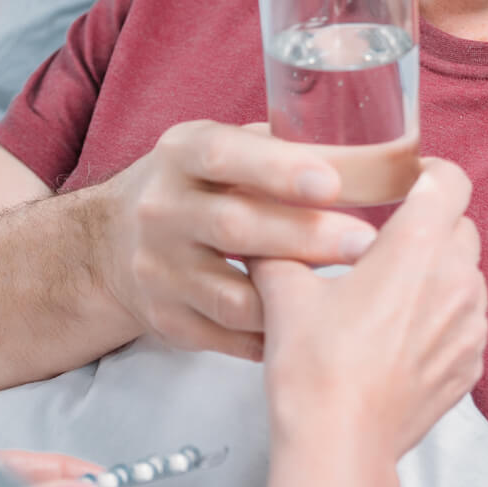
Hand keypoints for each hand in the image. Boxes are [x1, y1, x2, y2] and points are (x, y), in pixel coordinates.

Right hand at [98, 120, 380, 360]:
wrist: (113, 242)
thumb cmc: (199, 186)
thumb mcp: (224, 150)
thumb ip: (283, 149)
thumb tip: (374, 155)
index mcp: (182, 154)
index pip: (226, 156)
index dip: (279, 169)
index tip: (333, 183)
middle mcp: (162, 210)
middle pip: (235, 227)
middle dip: (306, 237)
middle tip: (366, 244)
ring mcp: (159, 270)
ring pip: (232, 295)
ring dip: (295, 299)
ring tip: (352, 297)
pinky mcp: (166, 319)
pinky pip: (228, 336)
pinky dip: (273, 337)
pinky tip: (314, 331)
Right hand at [251, 157, 487, 464]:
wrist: (339, 443)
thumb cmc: (315, 366)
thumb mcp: (284, 292)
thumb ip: (281, 248)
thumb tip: (266, 234)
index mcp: (418, 245)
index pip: (451, 180)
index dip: (429, 174)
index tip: (406, 182)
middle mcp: (457, 278)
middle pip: (460, 227)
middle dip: (430, 227)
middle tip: (387, 243)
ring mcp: (471, 326)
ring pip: (466, 277)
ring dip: (438, 275)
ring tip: (391, 296)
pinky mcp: (470, 366)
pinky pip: (466, 324)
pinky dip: (442, 321)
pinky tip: (400, 339)